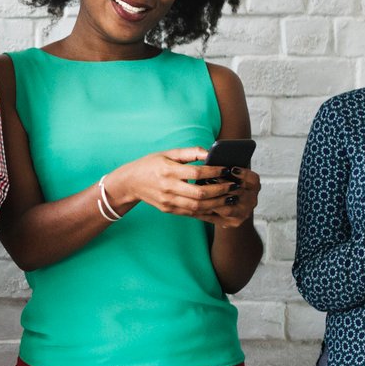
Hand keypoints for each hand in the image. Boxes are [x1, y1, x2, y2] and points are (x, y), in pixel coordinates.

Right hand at [106, 148, 235, 219]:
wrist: (130, 183)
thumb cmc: (150, 165)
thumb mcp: (167, 153)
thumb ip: (189, 152)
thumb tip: (210, 152)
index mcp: (168, 171)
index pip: (196, 173)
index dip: (214, 171)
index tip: (227, 169)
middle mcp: (168, 188)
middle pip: (200, 193)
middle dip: (220, 191)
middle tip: (234, 186)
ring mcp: (168, 201)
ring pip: (198, 207)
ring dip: (217, 204)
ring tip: (231, 198)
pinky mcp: (169, 210)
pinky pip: (192, 214)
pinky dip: (208, 212)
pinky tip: (220, 209)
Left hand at [198, 168, 260, 230]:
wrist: (228, 208)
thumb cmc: (226, 184)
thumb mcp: (229, 173)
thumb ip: (224, 168)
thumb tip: (210, 158)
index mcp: (253, 186)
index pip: (253, 179)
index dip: (243, 174)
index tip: (231, 169)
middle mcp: (251, 200)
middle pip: (240, 194)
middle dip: (223, 187)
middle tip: (208, 180)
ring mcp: (243, 213)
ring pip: (228, 209)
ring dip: (212, 201)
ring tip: (199, 193)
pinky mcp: (233, 222)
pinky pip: (217, 219)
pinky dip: (204, 212)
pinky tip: (192, 205)